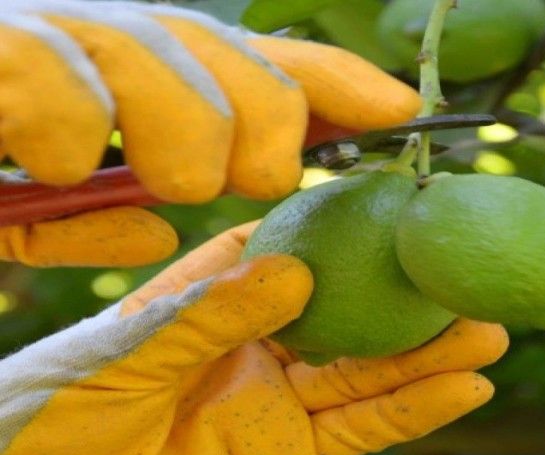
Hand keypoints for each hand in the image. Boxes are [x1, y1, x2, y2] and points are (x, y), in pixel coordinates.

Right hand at [0, 0, 420, 266]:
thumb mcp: (38, 210)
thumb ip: (96, 213)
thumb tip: (157, 223)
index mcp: (124, 73)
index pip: (255, 62)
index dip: (333, 80)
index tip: (403, 109)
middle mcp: (85, 38)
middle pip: (218, 51)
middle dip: (261, 115)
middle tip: (254, 175)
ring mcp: (31, 37)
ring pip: (148, 51)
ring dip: (182, 124)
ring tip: (177, 177)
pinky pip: (48, 82)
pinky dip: (67, 126)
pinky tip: (61, 159)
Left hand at [0, 223, 507, 454]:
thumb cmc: (48, 415)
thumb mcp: (122, 355)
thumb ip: (207, 316)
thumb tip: (292, 272)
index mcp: (207, 300)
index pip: (283, 247)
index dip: (335, 222)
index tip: (392, 201)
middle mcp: (251, 344)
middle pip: (344, 313)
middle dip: (404, 297)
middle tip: (465, 274)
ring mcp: (272, 402)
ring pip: (364, 373)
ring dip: (427, 356)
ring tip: (489, 331)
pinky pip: (356, 431)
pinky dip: (410, 411)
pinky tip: (462, 388)